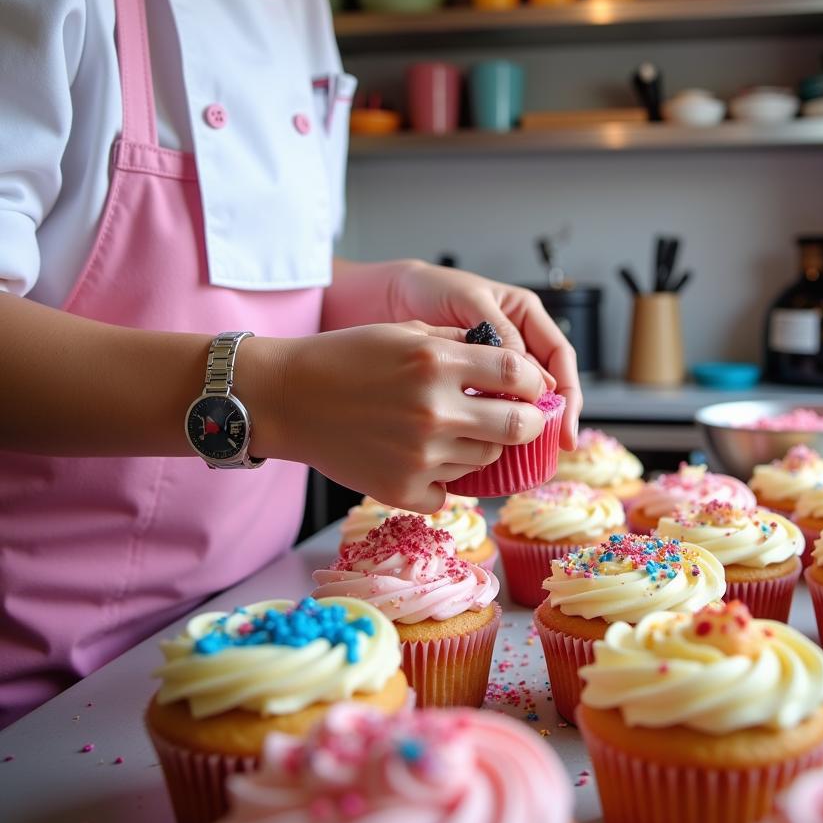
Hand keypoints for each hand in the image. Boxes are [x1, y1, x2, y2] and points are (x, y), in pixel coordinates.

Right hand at [250, 322, 546, 512]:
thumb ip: (458, 342)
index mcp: (436, 363)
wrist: (286, 398)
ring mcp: (420, 455)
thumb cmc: (344, 357)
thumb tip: (510, 358)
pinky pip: (449, 491)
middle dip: (528, 421)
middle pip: (518, 426)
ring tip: (454, 431)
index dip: (536, 381)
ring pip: (486, 459)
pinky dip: (443, 478)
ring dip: (482, 445)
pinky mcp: (402, 489)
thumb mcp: (404, 331)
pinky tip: (422, 458)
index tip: (534, 386)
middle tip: (520, 418)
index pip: (518, 373)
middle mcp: (434, 410)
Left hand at [387, 261, 581, 449]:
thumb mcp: (469, 300)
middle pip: (549, 383)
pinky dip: (495, 424)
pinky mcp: (472, 384)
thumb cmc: (431, 289)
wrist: (391, 298)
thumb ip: (498, 330)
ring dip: (526, 422)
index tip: (565, 421)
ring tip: (529, 448)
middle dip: (555, 414)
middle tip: (557, 443)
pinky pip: (492, 406)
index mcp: (525, 315)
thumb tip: (525, 372)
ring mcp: (495, 365)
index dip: (568, 390)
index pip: (559, 356)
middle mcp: (517, 341)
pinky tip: (494, 442)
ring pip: (523, 399)